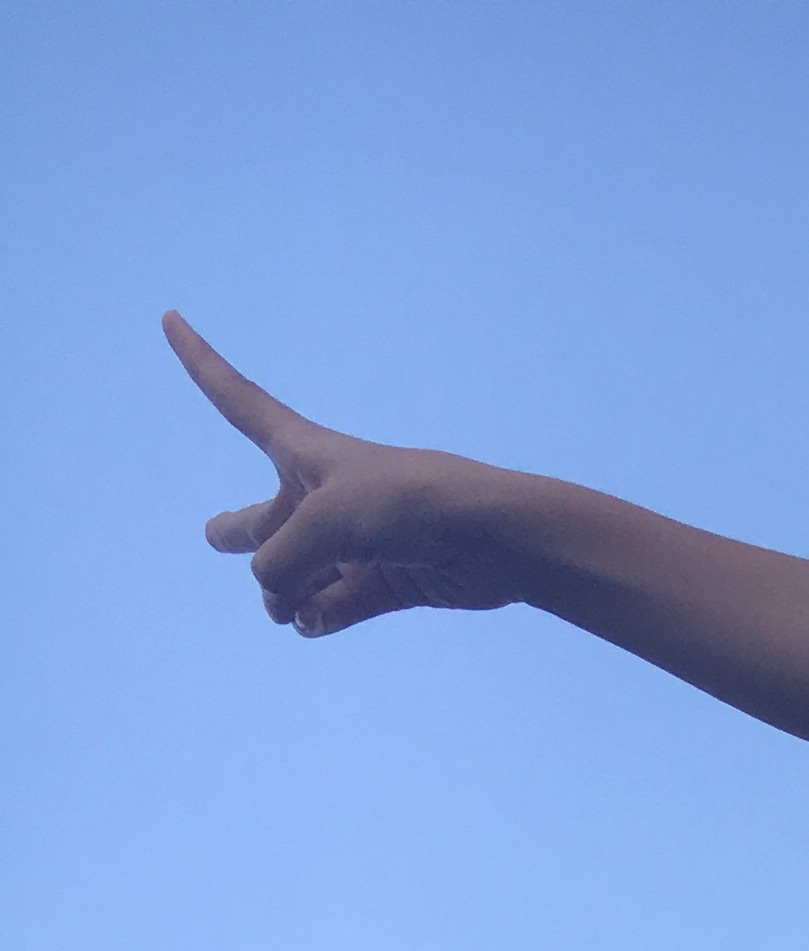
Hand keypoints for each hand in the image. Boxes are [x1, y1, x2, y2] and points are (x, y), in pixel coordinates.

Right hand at [166, 312, 519, 633]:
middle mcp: (325, 493)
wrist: (489, 538)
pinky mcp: (387, 579)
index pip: (237, 400)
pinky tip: (311, 623)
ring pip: (299, 571)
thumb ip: (280, 564)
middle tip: (216, 536)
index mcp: (303, 451)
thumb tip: (276, 602)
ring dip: (286, 593)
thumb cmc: (405, 504)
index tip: (170, 319)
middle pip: (267, 517)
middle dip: (242, 531)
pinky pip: (337, 603)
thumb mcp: (323, 525)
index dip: (201, 363)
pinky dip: (322, 615)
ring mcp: (355, 539)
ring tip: (286, 609)